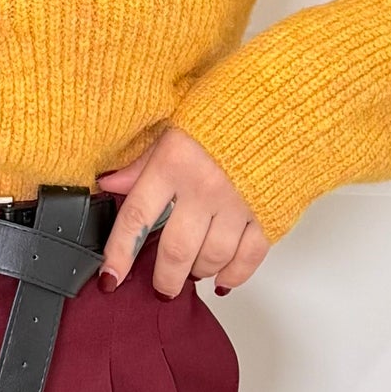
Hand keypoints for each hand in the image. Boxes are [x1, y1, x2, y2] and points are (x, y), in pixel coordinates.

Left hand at [98, 127, 268, 299]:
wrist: (281, 103)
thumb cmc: (223, 114)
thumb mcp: (173, 129)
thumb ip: (142, 164)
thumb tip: (109, 186)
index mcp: (174, 163)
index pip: (136, 218)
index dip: (119, 254)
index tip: (110, 279)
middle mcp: (204, 187)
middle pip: (176, 250)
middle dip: (164, 278)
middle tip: (160, 288)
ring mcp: (238, 203)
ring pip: (212, 258)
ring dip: (199, 272)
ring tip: (192, 273)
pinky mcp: (268, 212)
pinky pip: (249, 257)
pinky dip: (235, 274)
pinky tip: (224, 279)